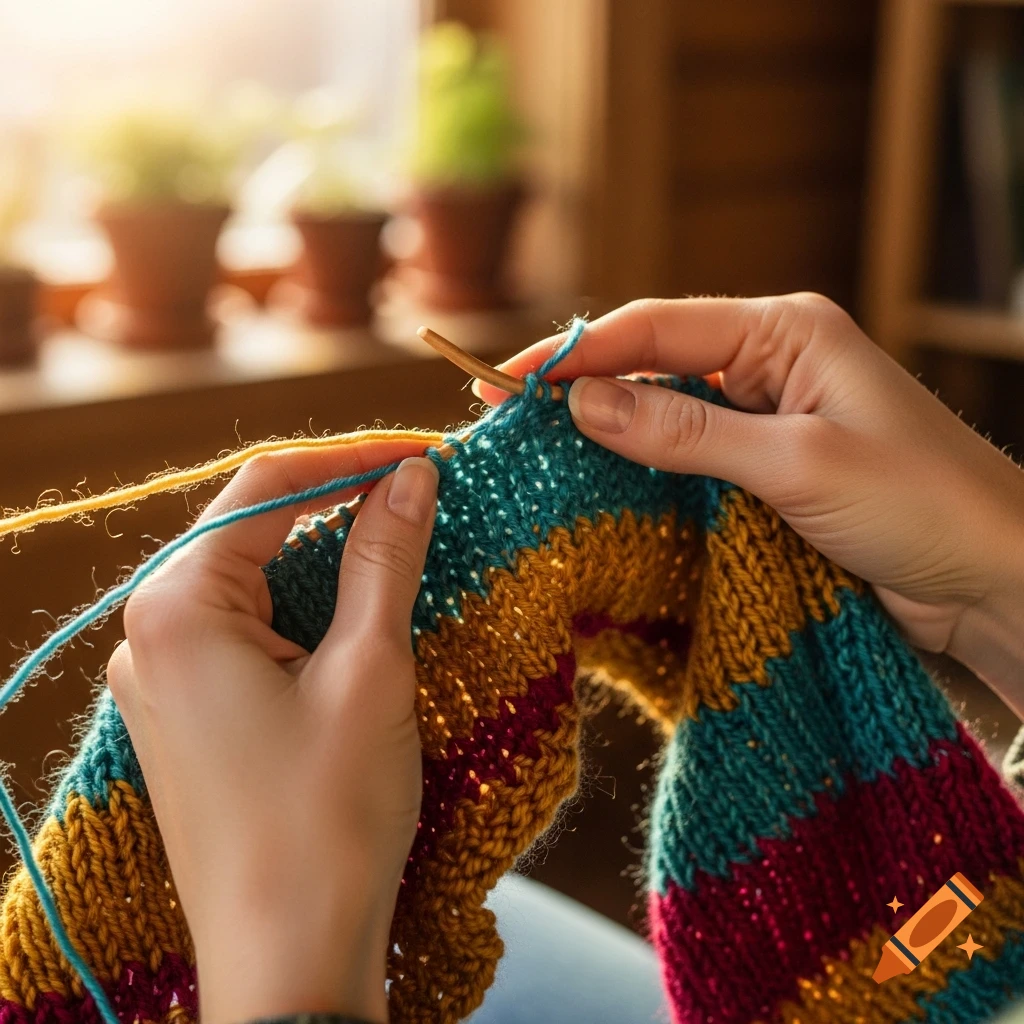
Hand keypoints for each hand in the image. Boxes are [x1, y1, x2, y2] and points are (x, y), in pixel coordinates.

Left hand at [107, 441, 438, 1023]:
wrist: (289, 962)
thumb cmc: (326, 820)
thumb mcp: (370, 670)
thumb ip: (384, 558)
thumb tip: (411, 476)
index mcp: (178, 607)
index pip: (269, 485)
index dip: (352, 458)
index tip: (423, 455)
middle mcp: (153, 634)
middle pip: (255, 528)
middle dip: (340, 506)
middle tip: (422, 498)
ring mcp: (166, 677)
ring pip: (257, 579)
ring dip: (330, 560)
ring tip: (405, 549)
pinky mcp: (191, 713)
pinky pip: (250, 629)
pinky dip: (309, 610)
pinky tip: (364, 614)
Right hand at [478, 295, 1023, 710]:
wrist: (996, 581)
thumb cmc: (924, 504)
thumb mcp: (796, 462)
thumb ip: (687, 431)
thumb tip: (584, 403)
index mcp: (786, 332)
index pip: (656, 327)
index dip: (576, 352)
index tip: (506, 380)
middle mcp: (772, 366)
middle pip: (654, 365)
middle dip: (583, 390)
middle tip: (506, 422)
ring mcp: (769, 421)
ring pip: (667, 418)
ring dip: (610, 437)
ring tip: (537, 458)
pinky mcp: (769, 474)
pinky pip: (690, 464)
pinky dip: (646, 477)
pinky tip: (602, 494)